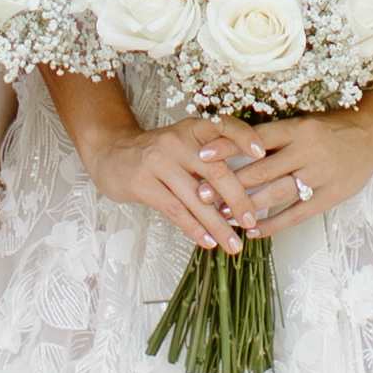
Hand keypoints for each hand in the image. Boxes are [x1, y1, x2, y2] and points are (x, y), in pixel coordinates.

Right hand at [82, 116, 247, 243]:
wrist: (110, 152)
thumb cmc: (157, 154)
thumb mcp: (183, 145)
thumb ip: (210, 162)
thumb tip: (245, 197)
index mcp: (192, 128)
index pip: (223, 127)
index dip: (244, 138)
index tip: (262, 155)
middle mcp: (176, 141)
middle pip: (215, 172)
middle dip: (238, 200)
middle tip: (252, 222)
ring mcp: (157, 161)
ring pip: (196, 198)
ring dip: (218, 225)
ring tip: (234, 245)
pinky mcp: (142, 183)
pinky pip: (175, 210)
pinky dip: (194, 229)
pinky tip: (208, 242)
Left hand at [213, 97, 372, 229]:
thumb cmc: (331, 128)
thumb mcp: (303, 123)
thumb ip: (274, 138)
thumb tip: (232, 144)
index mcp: (297, 128)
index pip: (255, 139)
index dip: (227, 148)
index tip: (201, 156)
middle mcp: (307, 151)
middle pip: (261, 171)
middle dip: (229, 184)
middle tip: (202, 195)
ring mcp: (320, 175)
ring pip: (277, 194)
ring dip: (248, 206)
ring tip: (224, 216)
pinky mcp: (331, 195)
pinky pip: (298, 213)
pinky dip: (275, 224)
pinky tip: (255, 231)